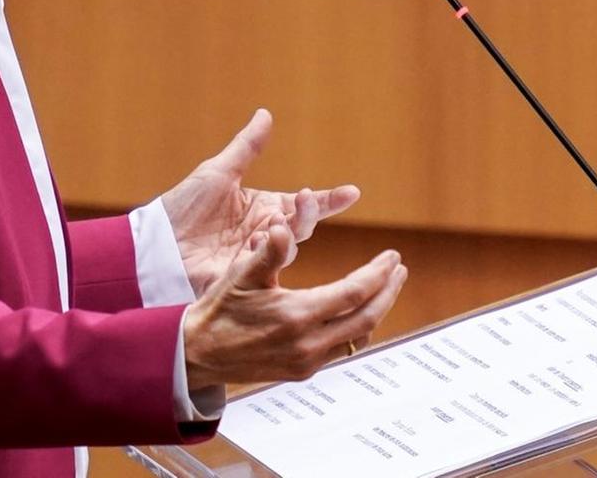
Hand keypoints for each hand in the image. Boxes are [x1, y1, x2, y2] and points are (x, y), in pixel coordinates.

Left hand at [160, 108, 360, 294]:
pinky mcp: (245, 279)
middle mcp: (265, 233)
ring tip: (274, 223)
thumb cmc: (182, 207)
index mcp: (263, 208)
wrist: (155, 244)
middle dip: (308, 212)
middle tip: (303, 200)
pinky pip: (266, 269)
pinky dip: (264, 255)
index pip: (304, 205)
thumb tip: (265, 113)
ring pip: (289, 248)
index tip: (352, 192)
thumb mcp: (218, 172)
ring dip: (287, 233)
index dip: (329, 200)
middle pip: (302, 225)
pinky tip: (253, 244)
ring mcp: (257, 257)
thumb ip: (246, 147)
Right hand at [182, 222, 406, 388]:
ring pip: (358, 336)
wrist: (197, 353)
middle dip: (389, 291)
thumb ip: (267, 250)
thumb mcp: (241, 274)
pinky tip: (358, 311)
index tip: (393, 256)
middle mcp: (307, 343)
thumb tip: (281, 225)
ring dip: (377, 310)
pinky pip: (342, 348)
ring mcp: (307, 361)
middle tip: (399, 269)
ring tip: (385, 287)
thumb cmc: (218, 309)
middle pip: (367, 317)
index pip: (354, 292)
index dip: (378, 273)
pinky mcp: (302, 371)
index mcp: (296, 315)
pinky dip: (357, 327)